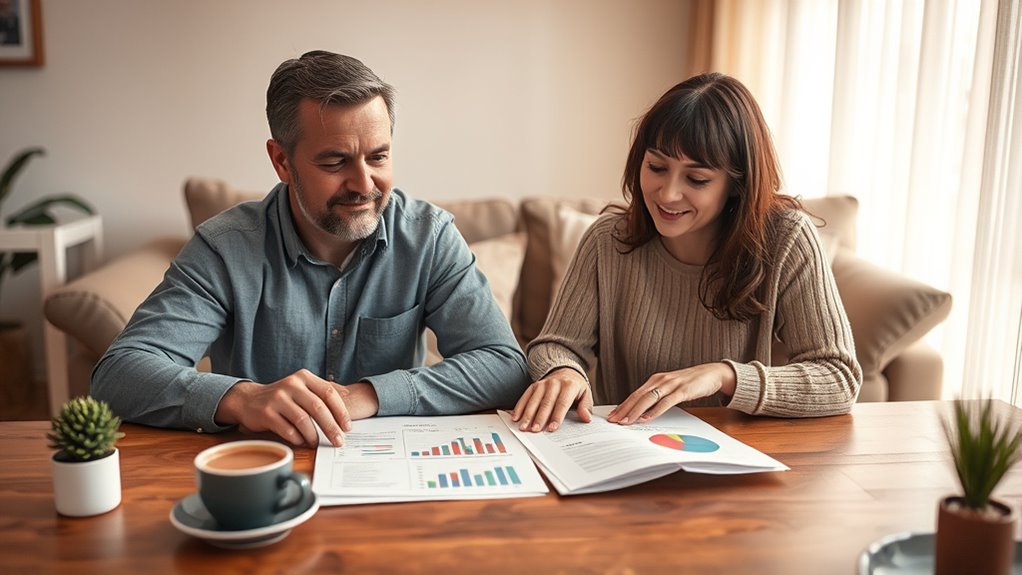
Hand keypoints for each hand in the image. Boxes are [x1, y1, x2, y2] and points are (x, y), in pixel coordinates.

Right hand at [214, 369, 377, 447]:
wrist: (248, 399)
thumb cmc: (283, 396)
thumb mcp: (302, 387)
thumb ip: (322, 391)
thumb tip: (350, 397)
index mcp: (304, 377)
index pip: (328, 393)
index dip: (341, 411)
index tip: (347, 427)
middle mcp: (291, 384)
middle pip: (318, 408)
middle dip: (331, 427)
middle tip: (339, 441)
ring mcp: (278, 398)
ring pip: (303, 420)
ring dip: (314, 436)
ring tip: (319, 443)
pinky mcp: (266, 413)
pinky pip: (287, 430)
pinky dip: (298, 438)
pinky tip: (302, 442)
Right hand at [511, 367, 592, 431]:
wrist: (566, 371)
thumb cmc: (575, 387)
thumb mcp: (585, 394)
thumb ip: (585, 406)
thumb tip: (586, 417)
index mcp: (569, 386)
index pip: (562, 403)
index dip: (557, 416)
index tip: (552, 428)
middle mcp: (555, 384)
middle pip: (546, 403)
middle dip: (540, 418)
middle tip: (535, 430)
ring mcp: (543, 384)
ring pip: (534, 400)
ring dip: (528, 414)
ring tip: (524, 427)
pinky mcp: (534, 385)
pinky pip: (525, 396)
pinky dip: (520, 407)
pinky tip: (516, 417)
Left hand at [607, 362, 735, 424]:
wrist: (712, 373)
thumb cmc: (690, 382)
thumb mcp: (671, 389)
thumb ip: (658, 397)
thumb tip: (643, 412)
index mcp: (655, 380)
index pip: (635, 394)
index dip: (623, 405)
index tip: (612, 415)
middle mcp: (660, 380)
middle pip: (638, 396)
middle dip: (624, 409)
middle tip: (613, 421)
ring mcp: (671, 384)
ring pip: (648, 399)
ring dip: (635, 411)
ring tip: (625, 422)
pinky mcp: (683, 390)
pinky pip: (666, 402)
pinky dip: (655, 411)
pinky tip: (647, 418)